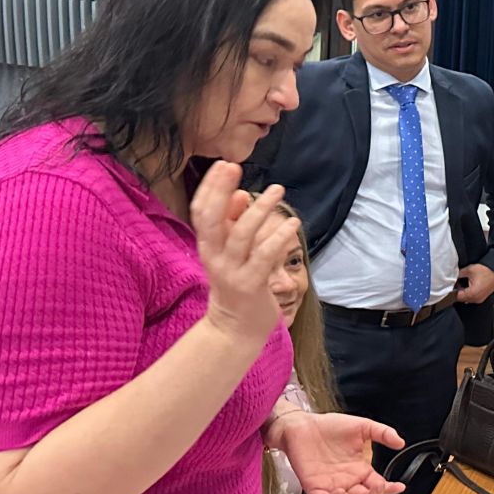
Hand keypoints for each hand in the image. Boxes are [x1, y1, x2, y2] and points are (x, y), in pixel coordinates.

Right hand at [192, 165, 299, 347]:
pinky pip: (265, 257)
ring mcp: (231, 272)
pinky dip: (279, 238)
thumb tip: (241, 194)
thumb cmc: (237, 283)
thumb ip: (234, 224)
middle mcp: (214, 257)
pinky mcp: (251, 285)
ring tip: (278, 190)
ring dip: (259, 210)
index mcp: (207, 246)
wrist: (235, 329)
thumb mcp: (232, 252)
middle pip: (212, 219)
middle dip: (221, 191)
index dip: (210, 187)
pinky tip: (292, 222)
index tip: (224, 164)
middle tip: (236, 167)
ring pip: (241, 236)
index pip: (201, 212)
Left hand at [270, 411, 406, 493]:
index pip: (378, 486)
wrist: (303, 426)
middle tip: (376, 487)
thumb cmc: (329, 426)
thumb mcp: (362, 426)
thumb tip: (400, 442)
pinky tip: (338, 492)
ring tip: (356, 493)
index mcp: (359, 469)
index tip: (399, 487)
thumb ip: (382, 433)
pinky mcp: (314, 487)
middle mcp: (347, 480)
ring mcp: (330, 486)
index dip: (390, 489)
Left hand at [455, 262, 493, 304]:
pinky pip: (472, 297)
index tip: (453, 283)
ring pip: (467, 298)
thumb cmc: (487, 271)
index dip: (453, 289)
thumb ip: (458, 274)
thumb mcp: (469, 270)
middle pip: (461, 298)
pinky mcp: (483, 297)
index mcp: (472, 294)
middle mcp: (476, 299)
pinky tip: (472, 283)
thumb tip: (452, 277)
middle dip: (459, 290)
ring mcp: (480, 299)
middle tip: (460, 281)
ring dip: (465, 291)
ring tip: (468, 281)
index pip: (456, 296)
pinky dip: (470, 292)